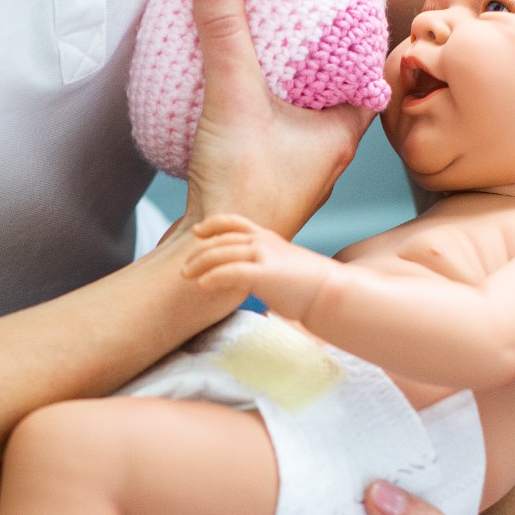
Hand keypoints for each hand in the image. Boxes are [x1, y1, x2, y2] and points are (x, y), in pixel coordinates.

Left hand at [179, 214, 340, 319]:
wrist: (331, 292)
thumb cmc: (309, 286)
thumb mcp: (284, 266)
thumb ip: (266, 266)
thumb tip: (255, 280)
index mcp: (268, 237)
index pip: (234, 223)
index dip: (213, 224)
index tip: (198, 231)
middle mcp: (263, 241)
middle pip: (221, 240)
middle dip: (198, 253)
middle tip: (183, 267)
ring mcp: (263, 255)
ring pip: (220, 254)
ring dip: (199, 265)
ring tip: (185, 276)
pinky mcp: (264, 273)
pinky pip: (230, 272)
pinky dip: (213, 277)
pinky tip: (203, 285)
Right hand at [183, 0, 372, 238]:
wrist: (209, 255)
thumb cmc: (243, 190)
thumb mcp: (235, 96)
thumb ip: (226, 32)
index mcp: (343, 132)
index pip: (368, 72)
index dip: (359, 36)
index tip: (344, 0)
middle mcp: (328, 151)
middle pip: (334, 87)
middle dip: (320, 52)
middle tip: (303, 11)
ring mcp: (298, 166)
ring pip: (304, 109)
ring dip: (290, 78)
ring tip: (270, 38)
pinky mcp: (267, 175)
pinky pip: (275, 126)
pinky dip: (265, 102)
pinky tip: (239, 86)